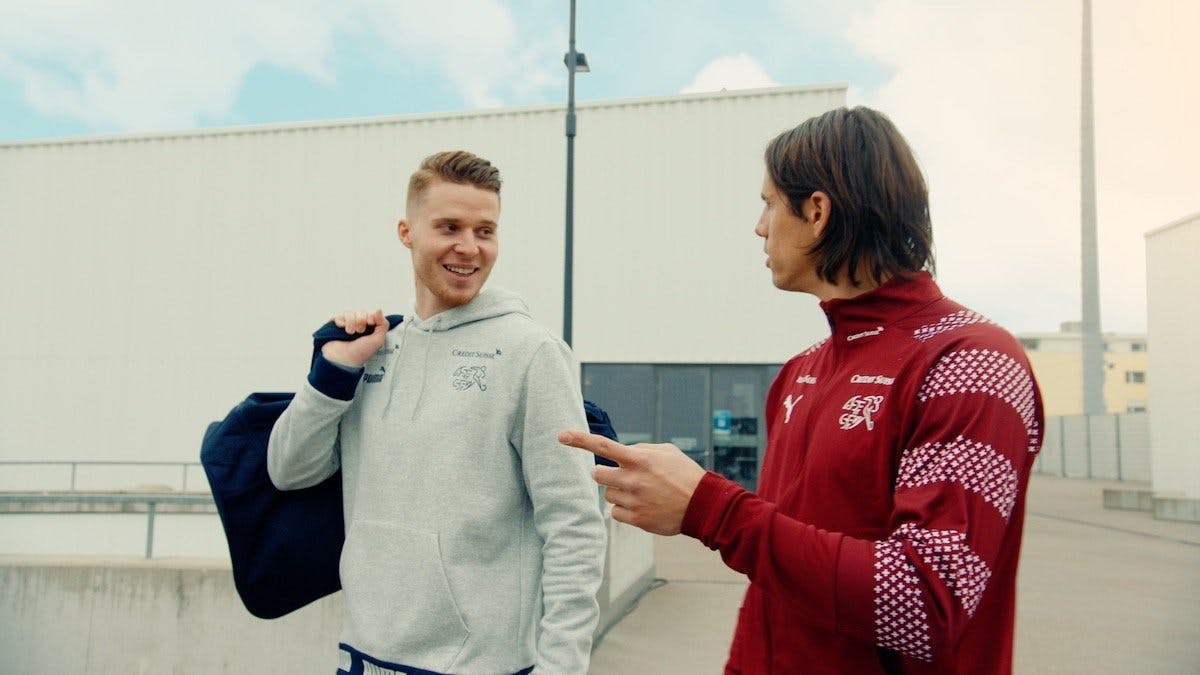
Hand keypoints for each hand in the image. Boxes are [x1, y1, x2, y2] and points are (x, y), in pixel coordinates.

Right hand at [322, 309, 387, 366]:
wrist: (343, 359)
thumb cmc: (360, 353)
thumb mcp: (378, 341)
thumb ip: (383, 324)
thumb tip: (378, 309)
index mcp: (369, 328)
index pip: (371, 313)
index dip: (370, 316)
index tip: (370, 323)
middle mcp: (358, 325)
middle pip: (360, 312)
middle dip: (360, 321)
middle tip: (359, 332)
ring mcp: (346, 325)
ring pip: (349, 313)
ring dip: (351, 322)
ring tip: (350, 333)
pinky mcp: (335, 325)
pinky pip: (338, 316)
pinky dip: (340, 320)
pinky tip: (341, 327)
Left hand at [557, 430, 705, 535]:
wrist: (703, 506)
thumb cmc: (685, 475)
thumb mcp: (666, 451)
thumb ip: (641, 449)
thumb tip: (622, 452)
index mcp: (639, 459)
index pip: (602, 445)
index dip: (579, 440)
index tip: (561, 436)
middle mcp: (633, 479)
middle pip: (598, 474)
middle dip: (604, 474)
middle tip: (621, 476)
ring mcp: (633, 500)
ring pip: (607, 495)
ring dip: (618, 492)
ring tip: (641, 493)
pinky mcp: (636, 519)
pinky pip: (615, 513)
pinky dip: (625, 510)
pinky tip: (643, 506)